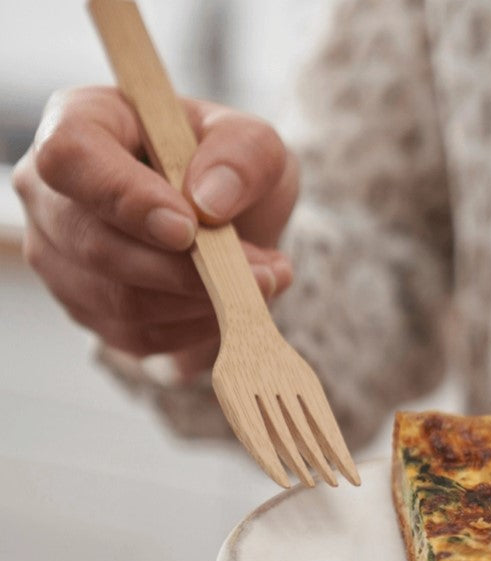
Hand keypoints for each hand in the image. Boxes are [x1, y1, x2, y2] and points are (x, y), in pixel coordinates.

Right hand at [13, 86, 298, 378]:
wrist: (234, 220)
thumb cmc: (230, 168)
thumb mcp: (256, 143)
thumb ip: (241, 156)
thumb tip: (209, 201)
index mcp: (82, 121)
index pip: (72, 158)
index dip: (125, 198)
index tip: (187, 229)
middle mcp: (54, 193)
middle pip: (96, 244)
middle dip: (186, 269)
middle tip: (260, 272)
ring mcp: (62, 257)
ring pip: (121, 300)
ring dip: (203, 300)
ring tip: (262, 282)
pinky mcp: (89, 309)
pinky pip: (139, 334)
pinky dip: (196, 326)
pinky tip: (232, 301)